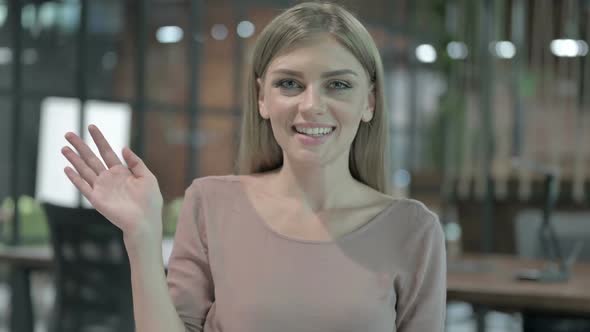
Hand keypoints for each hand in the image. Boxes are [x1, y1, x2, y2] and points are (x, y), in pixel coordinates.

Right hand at [62, 125, 162, 241]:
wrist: (145, 221)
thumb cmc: (150, 202)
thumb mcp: (147, 177)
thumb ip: (136, 162)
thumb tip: (124, 147)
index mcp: (122, 172)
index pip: (107, 152)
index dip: (99, 139)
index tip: (91, 127)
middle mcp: (109, 178)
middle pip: (91, 158)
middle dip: (80, 146)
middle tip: (68, 133)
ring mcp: (102, 188)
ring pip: (84, 170)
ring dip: (74, 159)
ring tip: (64, 148)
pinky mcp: (97, 199)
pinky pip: (83, 186)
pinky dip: (75, 178)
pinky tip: (67, 169)